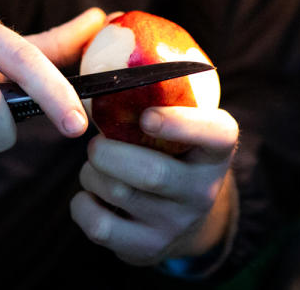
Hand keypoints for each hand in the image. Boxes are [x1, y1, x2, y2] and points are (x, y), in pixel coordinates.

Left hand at [71, 106, 238, 265]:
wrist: (184, 218)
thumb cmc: (172, 153)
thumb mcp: (183, 126)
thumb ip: (160, 98)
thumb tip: (102, 51)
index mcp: (217, 150)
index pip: (217, 134)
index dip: (181, 124)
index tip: (146, 117)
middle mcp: (204, 190)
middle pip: (152, 173)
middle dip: (109, 152)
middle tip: (96, 143)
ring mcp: (177, 224)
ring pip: (118, 193)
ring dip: (91, 173)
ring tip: (96, 166)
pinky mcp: (148, 249)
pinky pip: (100, 226)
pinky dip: (82, 205)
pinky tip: (91, 196)